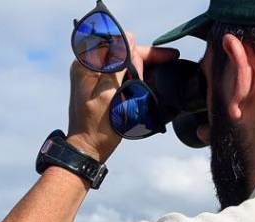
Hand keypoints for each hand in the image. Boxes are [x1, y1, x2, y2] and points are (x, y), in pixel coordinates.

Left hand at [66, 32, 178, 162]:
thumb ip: (118, 64)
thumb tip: (128, 38)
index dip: (143, 51)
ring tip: (162, 76)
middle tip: (167, 67)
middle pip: (123, 52)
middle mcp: (88, 67)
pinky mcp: (99, 88)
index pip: (120, 44)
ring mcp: (94, 78)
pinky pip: (121, 75)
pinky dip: (136, 77)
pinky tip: (151, 82)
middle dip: (146, 59)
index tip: (164, 59)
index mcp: (87, 65)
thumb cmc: (97, 126)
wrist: (88, 149)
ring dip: (143, 68)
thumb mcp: (109, 92)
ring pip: (124, 63)